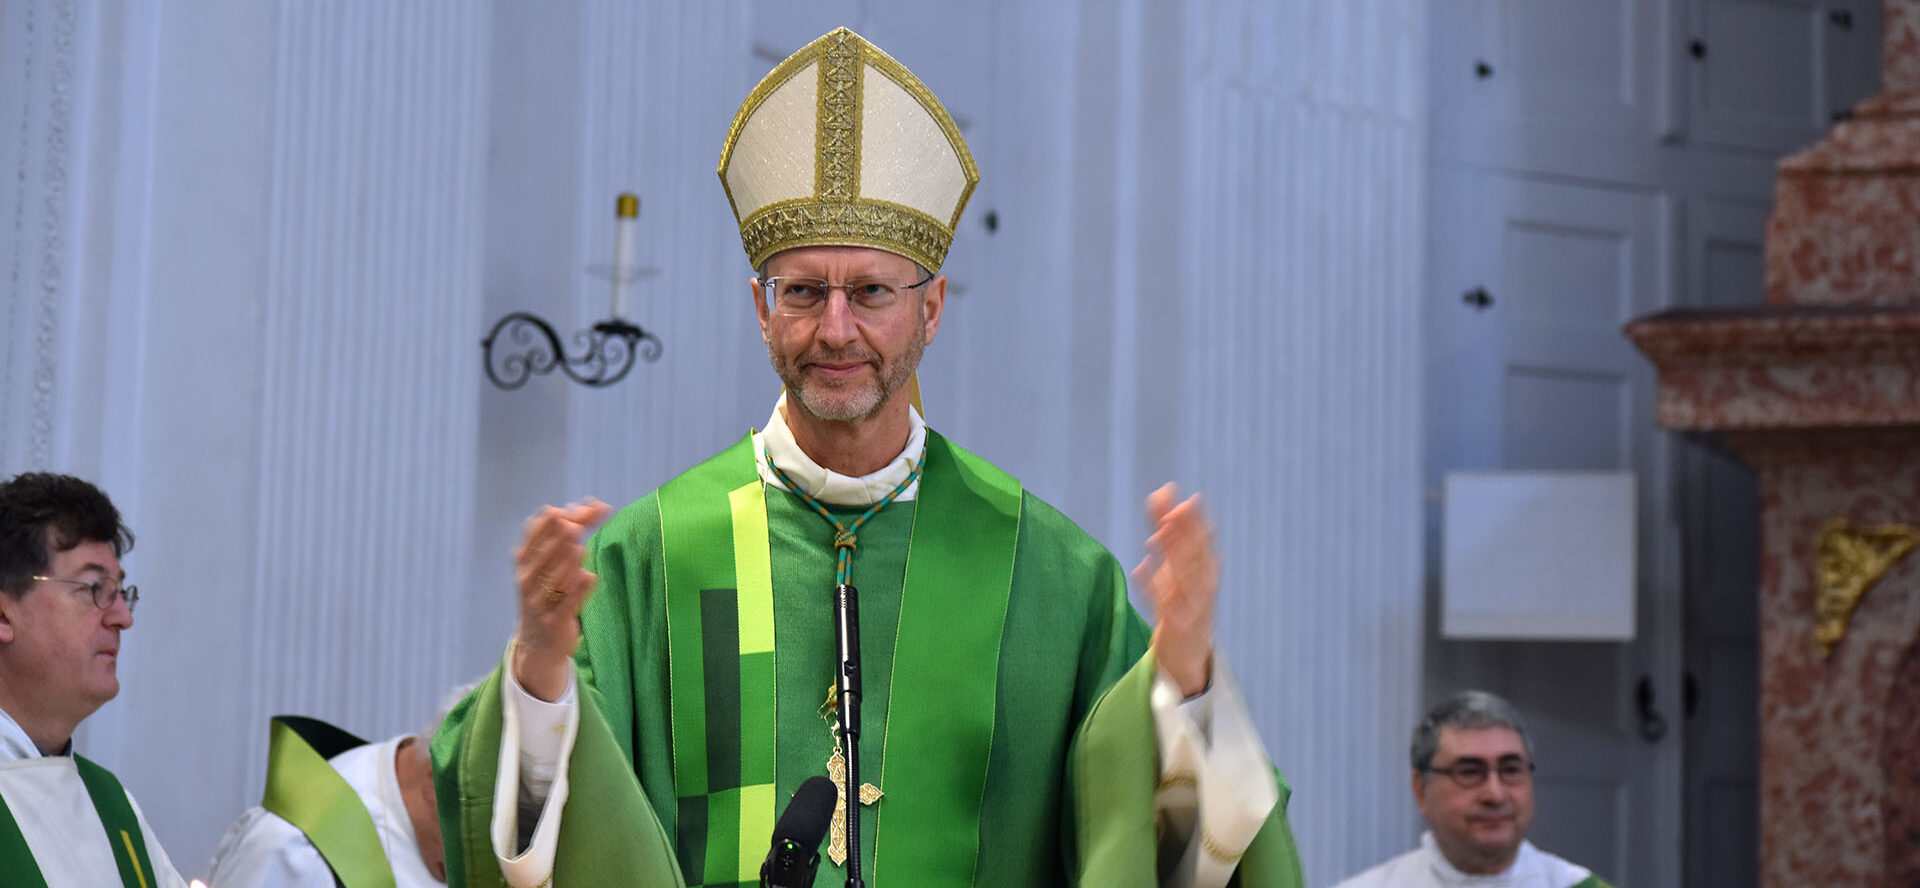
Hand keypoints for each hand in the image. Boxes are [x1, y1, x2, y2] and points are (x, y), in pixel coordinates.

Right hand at [511, 498, 611, 701]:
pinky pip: (567, 603)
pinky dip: (578, 590)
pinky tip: (588, 577)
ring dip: (568, 561)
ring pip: (554, 576)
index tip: (594, 508)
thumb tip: (596, 503)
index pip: (539, 529)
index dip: (564, 515)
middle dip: (567, 533)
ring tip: (579, 548)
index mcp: (525, 559)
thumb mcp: (554, 562)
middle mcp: (527, 578)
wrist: (539, 641)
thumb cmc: (550, 592)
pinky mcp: (554, 621)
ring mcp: (538, 601)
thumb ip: (574, 531)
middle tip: (581, 526)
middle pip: (547, 549)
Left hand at [1135, 483, 1215, 697]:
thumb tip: (1162, 495)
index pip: (1201, 538)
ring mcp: (1193, 606)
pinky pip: (1163, 604)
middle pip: (1194, 553)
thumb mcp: (1175, 567)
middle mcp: (1203, 585)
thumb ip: (1168, 533)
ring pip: (1184, 576)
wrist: (1188, 654)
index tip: (1175, 493)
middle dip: (1183, 530)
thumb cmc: (1182, 603)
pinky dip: (1152, 586)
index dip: (1189, 516)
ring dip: (1172, 554)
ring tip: (1159, 533)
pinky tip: (1140, 568)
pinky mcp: (1176, 625)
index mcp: (1207, 570)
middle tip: (1171, 508)